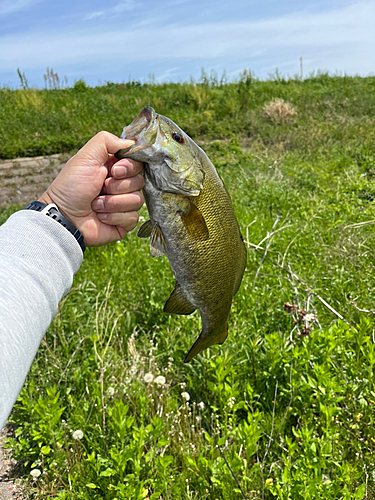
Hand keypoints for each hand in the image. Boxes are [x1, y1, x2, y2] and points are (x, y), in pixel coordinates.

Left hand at [38, 131, 143, 246]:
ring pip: (137, 200)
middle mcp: (121, 185)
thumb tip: (130, 143)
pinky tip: (101, 216)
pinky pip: (133, 217)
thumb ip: (106, 141)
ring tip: (96, 205)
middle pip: (139, 181)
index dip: (129, 167)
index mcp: (114, 168)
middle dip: (117, 186)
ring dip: (113, 203)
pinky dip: (114, 217)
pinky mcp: (124, 222)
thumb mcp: (85, 157)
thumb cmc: (70, 187)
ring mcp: (124, 204)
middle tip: (100, 188)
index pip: (137, 163)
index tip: (114, 171)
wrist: (64, 216)